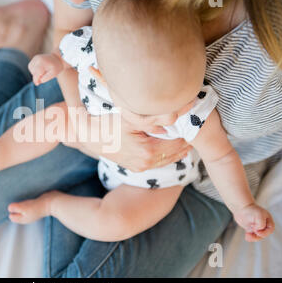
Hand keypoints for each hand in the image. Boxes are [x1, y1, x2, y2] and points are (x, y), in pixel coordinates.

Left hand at [7, 191, 59, 223]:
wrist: (52, 202)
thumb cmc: (38, 206)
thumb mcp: (24, 208)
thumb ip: (15, 208)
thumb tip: (9, 208)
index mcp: (23, 219)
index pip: (11, 217)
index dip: (11, 210)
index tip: (13, 205)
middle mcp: (26, 216)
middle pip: (16, 212)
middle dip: (15, 207)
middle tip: (16, 201)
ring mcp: (31, 211)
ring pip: (21, 208)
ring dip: (20, 203)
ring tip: (21, 198)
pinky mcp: (35, 205)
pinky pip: (26, 203)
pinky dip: (25, 201)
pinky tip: (27, 197)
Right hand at [28, 53, 63, 85]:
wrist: (57, 58)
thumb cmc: (56, 67)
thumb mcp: (54, 74)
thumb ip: (46, 78)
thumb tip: (38, 82)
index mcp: (42, 62)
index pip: (36, 73)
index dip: (36, 79)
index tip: (37, 84)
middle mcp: (37, 59)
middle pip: (33, 72)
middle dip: (37, 76)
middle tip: (45, 75)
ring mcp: (35, 58)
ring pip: (31, 69)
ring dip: (35, 73)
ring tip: (43, 72)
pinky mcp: (34, 58)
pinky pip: (31, 67)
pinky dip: (34, 70)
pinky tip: (40, 69)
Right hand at [65, 109, 192, 171]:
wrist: (86, 135)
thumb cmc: (107, 123)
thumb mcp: (130, 117)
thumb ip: (155, 118)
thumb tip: (177, 115)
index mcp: (148, 152)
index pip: (178, 143)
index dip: (188, 132)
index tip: (194, 122)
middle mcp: (145, 163)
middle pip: (175, 154)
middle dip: (186, 143)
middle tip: (196, 131)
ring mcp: (139, 167)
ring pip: (167, 160)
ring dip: (178, 150)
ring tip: (187, 140)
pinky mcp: (134, 167)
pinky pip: (156, 163)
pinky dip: (166, 155)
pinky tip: (170, 147)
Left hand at [233, 203, 274, 241]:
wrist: (240, 207)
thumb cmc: (250, 210)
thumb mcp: (259, 216)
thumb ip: (261, 225)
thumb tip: (257, 231)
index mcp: (268, 220)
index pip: (270, 230)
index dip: (265, 232)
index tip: (256, 231)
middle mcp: (263, 224)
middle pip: (264, 234)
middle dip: (258, 236)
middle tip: (250, 233)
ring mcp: (257, 227)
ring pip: (257, 236)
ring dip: (253, 237)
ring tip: (247, 235)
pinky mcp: (251, 228)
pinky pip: (252, 235)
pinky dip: (250, 237)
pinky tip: (247, 236)